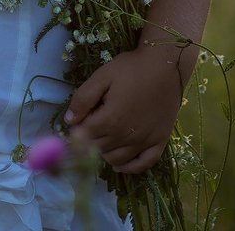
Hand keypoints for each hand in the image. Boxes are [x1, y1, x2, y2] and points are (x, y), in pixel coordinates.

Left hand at [64, 45, 184, 174]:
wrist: (165, 66)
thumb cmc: (131, 69)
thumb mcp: (102, 76)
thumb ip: (83, 99)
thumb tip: (69, 120)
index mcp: (110, 120)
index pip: (84, 136)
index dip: (76, 129)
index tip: (75, 122)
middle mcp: (126, 137)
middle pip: (98, 148)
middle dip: (89, 140)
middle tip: (89, 126)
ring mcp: (144, 142)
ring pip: (117, 160)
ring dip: (104, 153)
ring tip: (102, 139)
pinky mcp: (159, 142)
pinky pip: (142, 165)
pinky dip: (129, 168)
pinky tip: (120, 165)